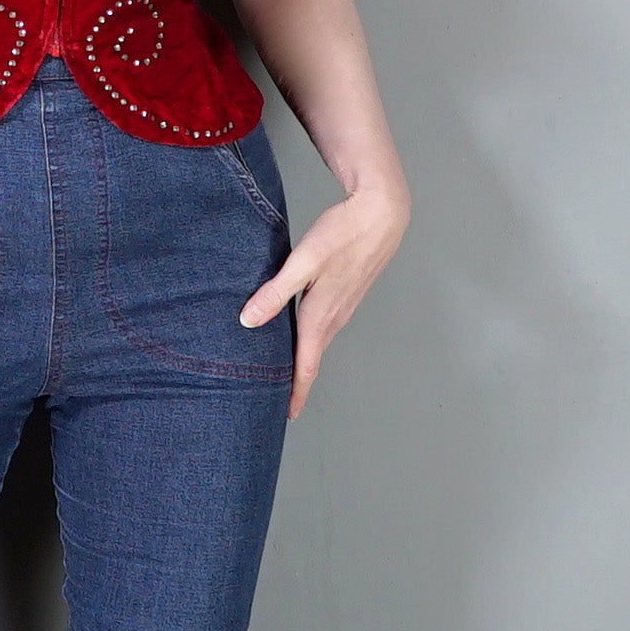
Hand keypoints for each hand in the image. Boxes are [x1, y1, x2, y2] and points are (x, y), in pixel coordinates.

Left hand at [239, 183, 409, 419]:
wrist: (381, 214)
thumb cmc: (343, 233)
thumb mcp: (304, 261)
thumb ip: (276, 291)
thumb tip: (248, 321)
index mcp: (322, 314)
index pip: (305, 365)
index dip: (295, 392)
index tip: (286, 416)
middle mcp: (334, 317)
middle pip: (312, 359)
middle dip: (296, 383)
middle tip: (278, 402)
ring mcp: (343, 307)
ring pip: (319, 343)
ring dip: (303, 362)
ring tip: (285, 374)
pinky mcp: (345, 294)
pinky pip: (325, 327)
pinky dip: (310, 340)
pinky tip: (299, 334)